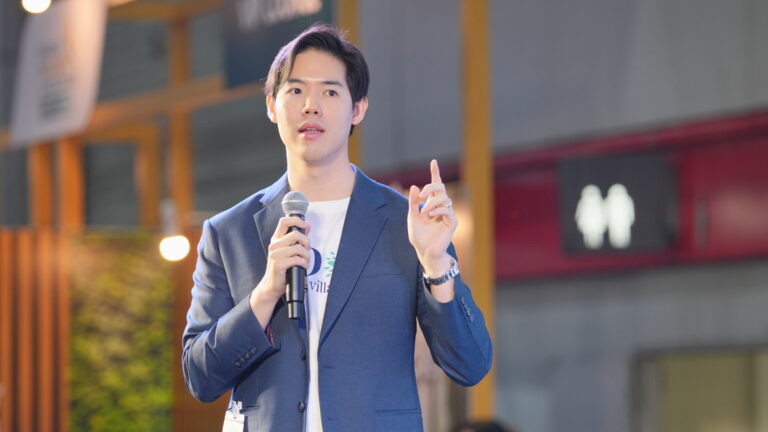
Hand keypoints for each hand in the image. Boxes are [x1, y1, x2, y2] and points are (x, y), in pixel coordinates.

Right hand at [250, 216, 310, 326]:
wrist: (271, 286)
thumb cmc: (282, 268)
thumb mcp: (288, 251)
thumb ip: (297, 238)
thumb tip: (307, 225)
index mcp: (276, 239)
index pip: (284, 221)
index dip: (297, 220)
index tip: (305, 225)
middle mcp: (274, 245)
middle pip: (296, 234)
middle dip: (306, 242)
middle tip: (307, 251)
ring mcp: (275, 255)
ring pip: (298, 248)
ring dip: (307, 255)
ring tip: (306, 260)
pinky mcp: (278, 264)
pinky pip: (297, 259)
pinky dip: (304, 263)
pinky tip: (304, 266)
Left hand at [407, 159, 457, 276]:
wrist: (424, 251)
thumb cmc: (419, 235)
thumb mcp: (412, 217)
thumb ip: (413, 203)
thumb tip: (414, 186)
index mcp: (432, 204)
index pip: (435, 185)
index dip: (435, 173)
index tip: (433, 161)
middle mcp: (441, 206)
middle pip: (441, 188)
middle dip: (431, 187)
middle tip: (421, 195)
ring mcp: (448, 214)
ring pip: (444, 198)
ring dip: (432, 203)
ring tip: (425, 213)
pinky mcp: (452, 222)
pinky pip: (447, 210)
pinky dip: (438, 210)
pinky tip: (431, 216)